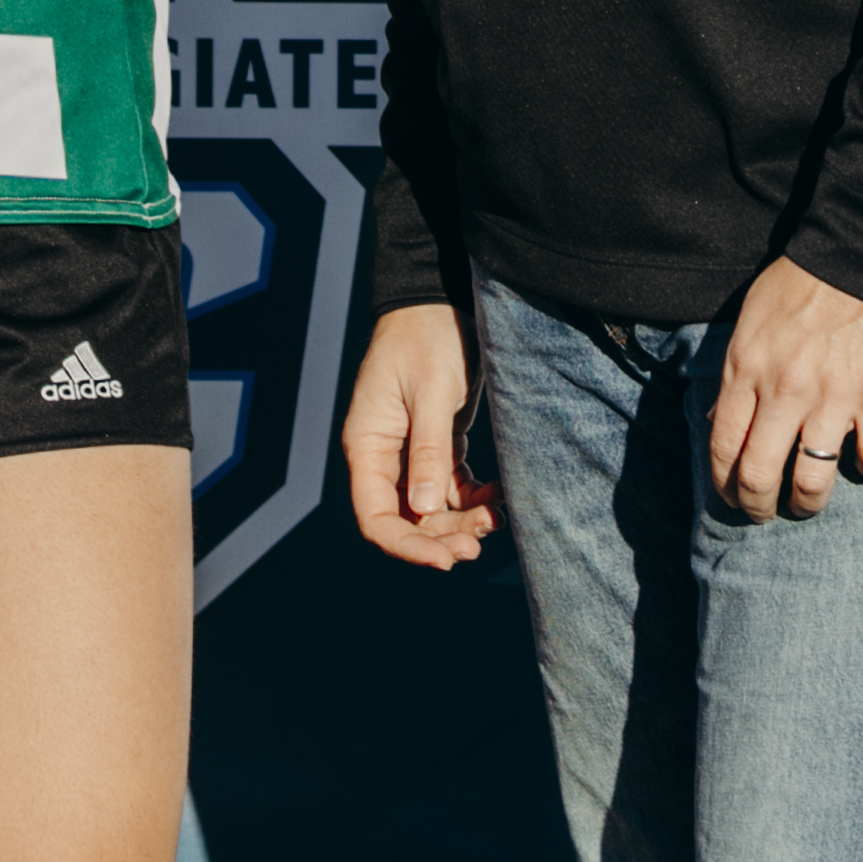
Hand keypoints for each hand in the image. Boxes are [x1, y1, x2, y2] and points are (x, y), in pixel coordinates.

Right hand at [341, 301, 497, 570]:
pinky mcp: (434, 444)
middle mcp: (383, 456)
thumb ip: (428, 451)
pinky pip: (449, 488)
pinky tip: (495, 499)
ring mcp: (408, 452)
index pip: (376, 516)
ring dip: (460, 521)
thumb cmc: (427, 338)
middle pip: (406, 519)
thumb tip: (423, 508)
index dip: (407, 546)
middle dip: (441, 537)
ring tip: (495, 518)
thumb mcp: (431, 393)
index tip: (445, 560)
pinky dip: (471, 500)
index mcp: (367, 444)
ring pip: (431, 509)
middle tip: (479, 544)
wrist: (440, 301)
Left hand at [710, 259, 862, 518]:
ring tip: (807, 500)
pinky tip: (860, 460)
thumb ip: (734, 374)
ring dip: (807, 501)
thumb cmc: (801, 286)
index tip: (730, 497)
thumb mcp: (749, 323)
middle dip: (757, 505)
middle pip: (760, 473)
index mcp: (746, 370)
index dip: (724, 483)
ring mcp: (835, 397)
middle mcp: (785, 390)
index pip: (723, 446)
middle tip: (763, 512)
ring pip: (812, 478)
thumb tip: (717, 423)